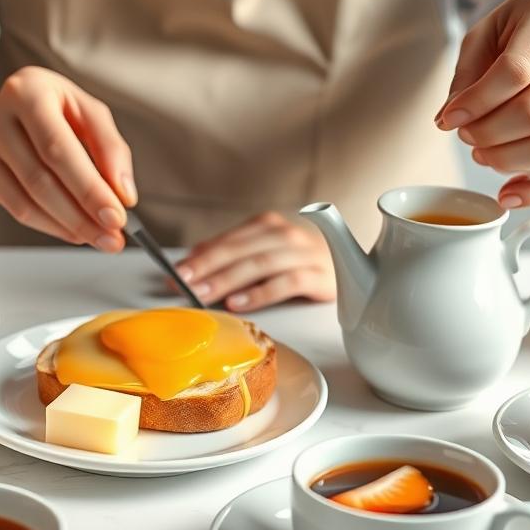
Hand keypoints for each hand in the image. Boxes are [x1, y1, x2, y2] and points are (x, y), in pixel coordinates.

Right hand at [0, 66, 135, 251]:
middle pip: (39, 181)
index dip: (88, 189)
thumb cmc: (58, 105)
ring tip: (97, 237)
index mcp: (26, 92)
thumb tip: (122, 195)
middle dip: (80, 216)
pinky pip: (14, 209)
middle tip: (111, 237)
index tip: (115, 216)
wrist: (22, 100)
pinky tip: (72, 229)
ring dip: (66, 228)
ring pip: (24, 204)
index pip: (58, 150)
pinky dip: (48, 226)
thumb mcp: (92, 114)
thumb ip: (111, 150)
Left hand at [175, 212, 334, 311]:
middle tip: (183, 284)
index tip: (175, 273)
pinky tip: (238, 303)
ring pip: (258, 265)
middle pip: (240, 251)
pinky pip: (285, 283)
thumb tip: (191, 260)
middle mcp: (284, 235)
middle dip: (207, 268)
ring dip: (227, 281)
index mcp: (267, 225)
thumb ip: (231, 254)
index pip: (228, 240)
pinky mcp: (318, 276)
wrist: (353, 266)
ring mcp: (303, 254)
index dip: (200, 257)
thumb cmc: (300, 261)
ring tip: (202, 295)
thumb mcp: (264, 251)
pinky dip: (259, 293)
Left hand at [437, 0, 529, 208]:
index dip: (475, 104)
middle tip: (468, 137)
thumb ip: (468, 74)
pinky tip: (509, 193)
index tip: (449, 119)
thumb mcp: (491, 32)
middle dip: (489, 135)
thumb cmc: (529, 30)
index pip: (514, 72)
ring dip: (508, 161)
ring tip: (483, 155)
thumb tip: (449, 121)